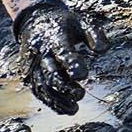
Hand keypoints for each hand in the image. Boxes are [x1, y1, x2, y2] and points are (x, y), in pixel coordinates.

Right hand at [12, 0, 98, 115]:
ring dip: (57, 99)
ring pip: (42, 86)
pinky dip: (50, 102)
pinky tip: (64, 109)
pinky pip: (38, 91)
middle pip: (50, 72)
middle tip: (80, 95)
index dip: (71, 63)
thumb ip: (95, 34)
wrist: (34, 21)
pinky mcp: (29, 74)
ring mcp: (33, 65)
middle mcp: (40, 52)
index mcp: (54, 37)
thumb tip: (102, 50)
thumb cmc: (64, 24)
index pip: (62, 52)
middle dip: (64, 86)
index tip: (83, 75)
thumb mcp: (81, 22)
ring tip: (74, 109)